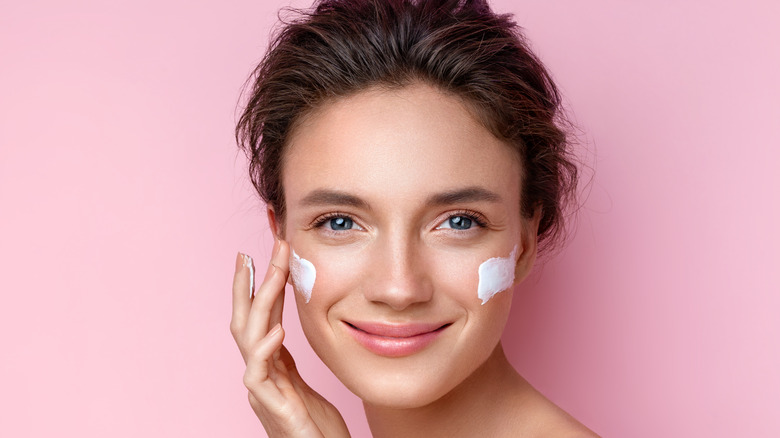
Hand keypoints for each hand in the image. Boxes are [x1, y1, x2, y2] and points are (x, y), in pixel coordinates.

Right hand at [231, 240, 349, 436]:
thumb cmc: (313, 425)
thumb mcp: (300, 380)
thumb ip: (286, 356)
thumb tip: (280, 325)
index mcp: (268, 365)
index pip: (258, 318)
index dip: (257, 287)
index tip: (262, 255)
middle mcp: (259, 373)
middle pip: (245, 321)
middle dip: (248, 285)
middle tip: (253, 252)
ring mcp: (262, 390)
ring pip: (248, 338)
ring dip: (259, 303)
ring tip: (271, 274)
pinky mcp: (272, 407)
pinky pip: (258, 375)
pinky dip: (264, 350)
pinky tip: (277, 330)